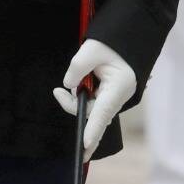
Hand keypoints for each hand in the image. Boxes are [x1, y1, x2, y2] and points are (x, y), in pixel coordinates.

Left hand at [53, 38, 137, 157]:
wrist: (127, 38)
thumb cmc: (112, 43)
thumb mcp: (91, 50)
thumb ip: (77, 68)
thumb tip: (69, 85)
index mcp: (119, 87)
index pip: (103, 113)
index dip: (93, 130)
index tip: (85, 145)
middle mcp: (118, 96)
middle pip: (92, 113)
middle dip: (73, 106)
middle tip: (57, 92)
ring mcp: (114, 97)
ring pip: (92, 109)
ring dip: (77, 100)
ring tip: (69, 83)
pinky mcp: (109, 96)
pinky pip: (93, 104)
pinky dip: (82, 98)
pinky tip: (76, 87)